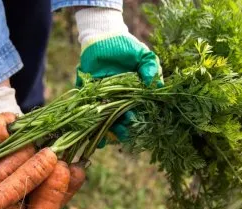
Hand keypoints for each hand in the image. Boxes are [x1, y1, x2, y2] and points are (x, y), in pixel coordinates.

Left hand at [75, 7, 162, 145]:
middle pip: (118, 121)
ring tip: (102, 140)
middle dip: (120, 129)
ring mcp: (99, 99)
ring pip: (100, 121)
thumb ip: (151, 69)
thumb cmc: (125, 47)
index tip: (135, 122)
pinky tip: (85, 130)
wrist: (103, 36)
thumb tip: (158, 86)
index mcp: (131, 96)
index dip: (136, 120)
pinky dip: (84, 120)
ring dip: (101, 131)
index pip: (135, 113)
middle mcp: (115, 101)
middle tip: (121, 132)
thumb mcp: (142, 56)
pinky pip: (83, 110)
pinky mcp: (85, 94)